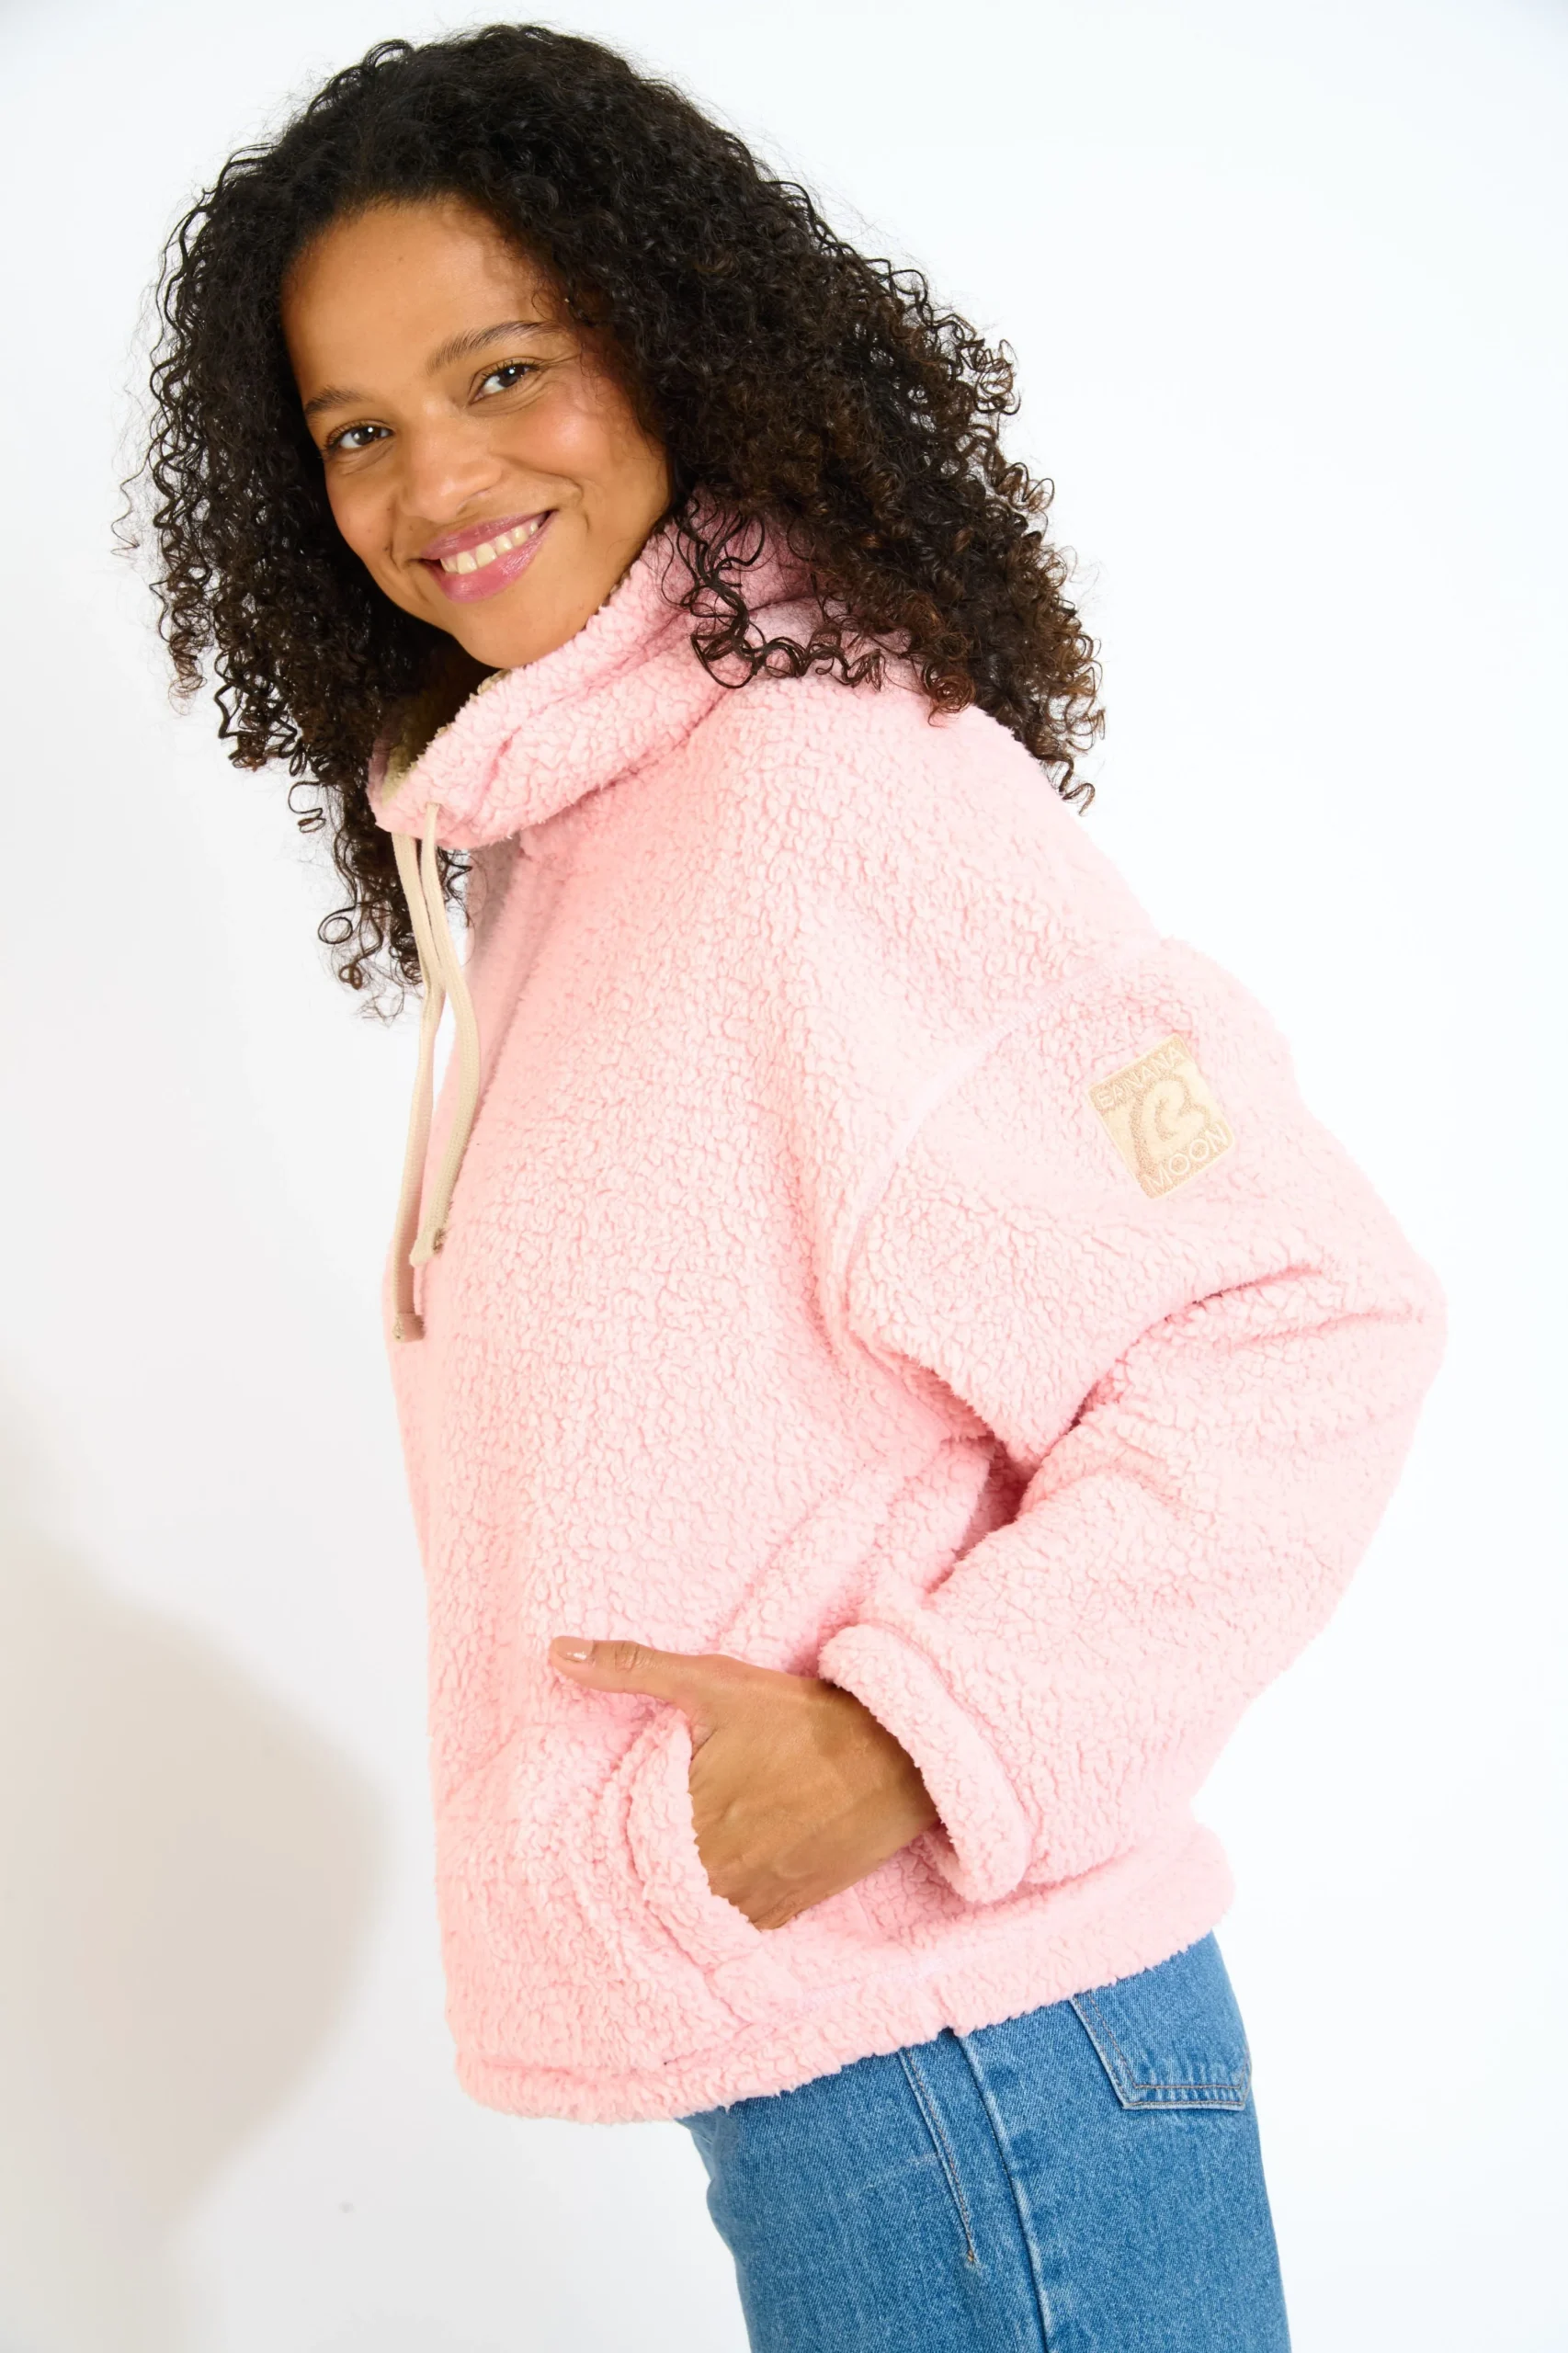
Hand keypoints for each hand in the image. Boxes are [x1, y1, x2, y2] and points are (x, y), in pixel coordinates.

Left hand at [549, 1637, 938, 1929]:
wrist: (893, 1760)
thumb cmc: (801, 1719)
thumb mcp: (713, 1681)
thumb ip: (631, 1668)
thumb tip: (556, 1652)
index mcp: (683, 1816)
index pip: (614, 1839)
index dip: (603, 1830)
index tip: (594, 1822)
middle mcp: (711, 1869)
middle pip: (647, 1880)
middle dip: (635, 1863)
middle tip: (635, 1842)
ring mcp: (748, 1898)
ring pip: (684, 1911)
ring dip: (672, 1892)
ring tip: (668, 1867)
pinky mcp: (782, 1913)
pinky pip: (729, 1928)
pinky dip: (714, 1912)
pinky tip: (712, 1885)